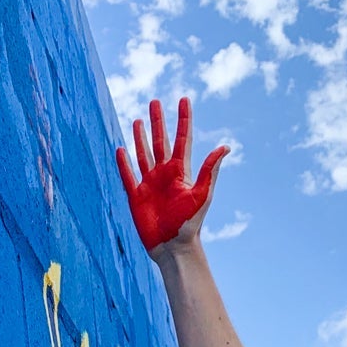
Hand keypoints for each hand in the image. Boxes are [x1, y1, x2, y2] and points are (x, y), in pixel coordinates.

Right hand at [115, 98, 228, 257]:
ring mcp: (149, 184)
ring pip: (143, 154)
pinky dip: (123, 163)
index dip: (183, 119)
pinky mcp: (136, 196)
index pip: (182, 139)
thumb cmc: (189, 224)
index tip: (184, 99)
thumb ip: (210, 170)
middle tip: (154, 102)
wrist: (173, 247)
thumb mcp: (202, 195)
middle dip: (158, 122)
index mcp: (181, 172)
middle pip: (160, 142)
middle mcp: (165, 174)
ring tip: (138, 120)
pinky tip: (120, 149)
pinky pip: (128, 175)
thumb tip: (226, 147)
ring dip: (140, 137)